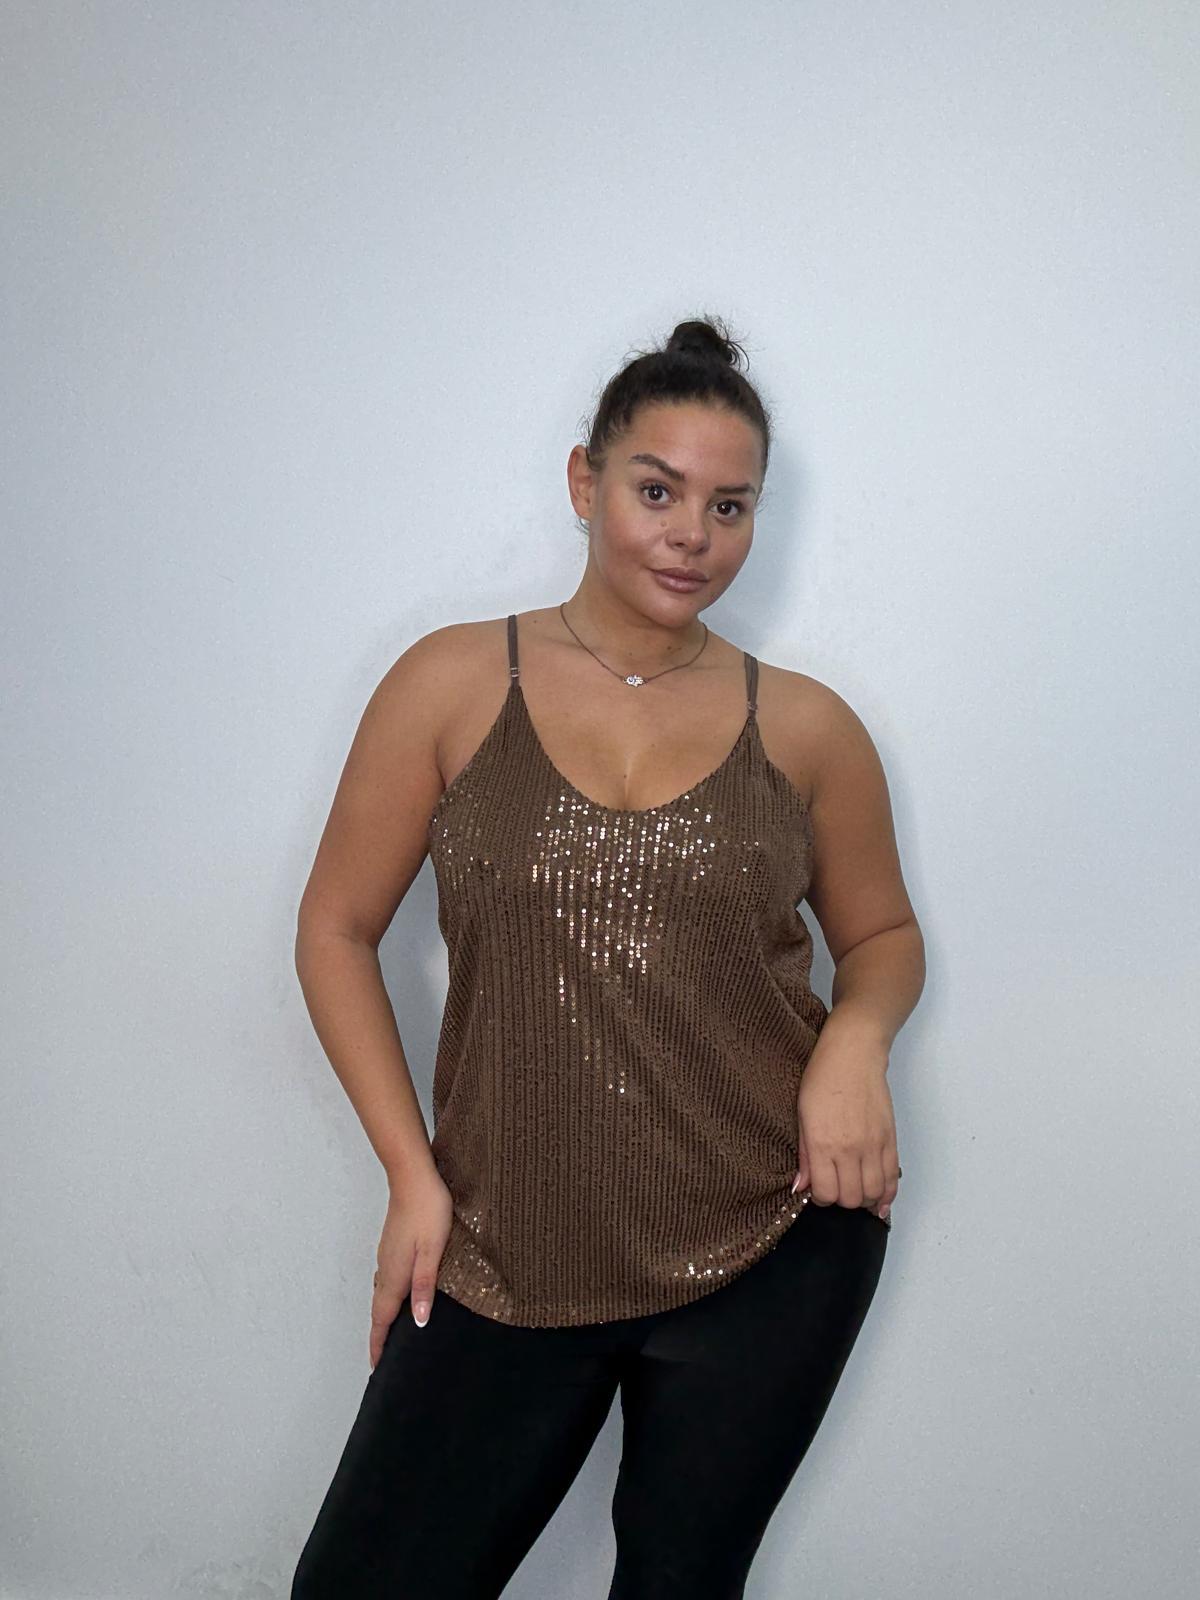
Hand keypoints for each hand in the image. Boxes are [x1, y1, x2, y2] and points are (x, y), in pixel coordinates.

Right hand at [369, 1168, 454, 1370]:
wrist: (413, 1177)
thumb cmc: (428, 1210)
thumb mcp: (432, 1250)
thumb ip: (424, 1286)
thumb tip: (418, 1321)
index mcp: (395, 1274)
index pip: (382, 1318)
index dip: (379, 1343)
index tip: (376, 1367)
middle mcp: (386, 1268)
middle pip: (379, 1310)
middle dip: (379, 1336)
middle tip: (382, 1359)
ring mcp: (387, 1255)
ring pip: (382, 1294)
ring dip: (383, 1317)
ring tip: (389, 1335)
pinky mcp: (392, 1245)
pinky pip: (386, 1280)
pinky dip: (388, 1298)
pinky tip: (399, 1297)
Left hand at [791, 1011, 900, 1221]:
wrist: (854, 1056)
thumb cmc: (821, 1079)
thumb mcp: (802, 1115)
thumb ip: (804, 1155)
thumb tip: (801, 1187)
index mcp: (823, 1143)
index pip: (826, 1193)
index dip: (820, 1198)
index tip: (817, 1189)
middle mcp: (850, 1149)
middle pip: (851, 1199)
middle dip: (841, 1201)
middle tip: (835, 1188)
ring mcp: (873, 1146)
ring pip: (873, 1193)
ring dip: (863, 1200)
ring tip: (854, 1191)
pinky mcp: (890, 1140)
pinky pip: (892, 1179)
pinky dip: (886, 1195)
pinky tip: (878, 1199)